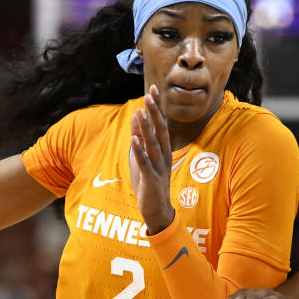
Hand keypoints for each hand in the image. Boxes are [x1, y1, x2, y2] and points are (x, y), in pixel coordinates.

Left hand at [129, 85, 175, 233]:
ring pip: (152, 144)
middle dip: (155, 112)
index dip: (157, 107)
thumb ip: (139, 137)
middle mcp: (163, 155)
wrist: (157, 210)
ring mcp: (158, 167)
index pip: (160, 123)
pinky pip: (145, 163)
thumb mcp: (142, 156)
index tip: (153, 88)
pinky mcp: (151, 179)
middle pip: (160, 130)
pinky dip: (140, 151)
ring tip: (140, 112)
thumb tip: (136, 115)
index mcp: (162, 149)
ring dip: (146, 128)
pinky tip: (134, 140)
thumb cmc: (149, 182)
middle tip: (150, 93)